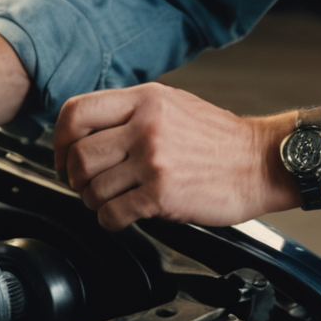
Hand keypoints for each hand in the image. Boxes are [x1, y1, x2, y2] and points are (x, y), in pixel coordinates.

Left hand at [54, 84, 307, 229]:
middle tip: (84, 184)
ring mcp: (153, 161)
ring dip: (92, 200)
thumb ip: (132, 111)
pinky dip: (109, 220)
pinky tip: (120, 216)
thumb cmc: (220, 138)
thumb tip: (90, 128)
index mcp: (145, 100)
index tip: (62, 154)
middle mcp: (145, 127)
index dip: (59, 139)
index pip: (77, 112)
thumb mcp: (173, 104)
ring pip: (92, 186)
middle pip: (79, 154)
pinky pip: (112, 212)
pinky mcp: (162, 195)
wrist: (261, 162)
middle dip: (74, 175)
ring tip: (107, 200)